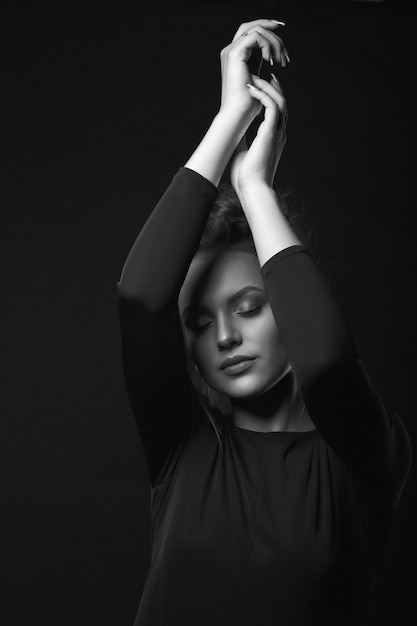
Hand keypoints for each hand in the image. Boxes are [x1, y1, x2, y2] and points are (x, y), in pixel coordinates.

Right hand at [219, 18, 287, 125]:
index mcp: (238, 56)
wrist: (238, 114)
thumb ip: (264, 65)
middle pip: (253, 25)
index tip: (284, 48)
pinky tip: (270, 60)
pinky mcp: (235, 54)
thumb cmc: (249, 104)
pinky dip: (267, 44)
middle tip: (284, 51)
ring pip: (257, 29)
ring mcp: (231, 51)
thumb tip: (279, 57)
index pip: (253, 32)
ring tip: (280, 60)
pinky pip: (255, 36)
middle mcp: (232, 50)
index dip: (269, 33)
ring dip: (273, 41)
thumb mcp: (260, 80)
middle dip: (273, 31)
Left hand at [230, 74, 286, 192]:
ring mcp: (277, 133)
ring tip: (254, 80)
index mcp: (274, 138)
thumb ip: (242, 141)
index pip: (277, 112)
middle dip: (273, 87)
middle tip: (260, 76)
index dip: (271, 97)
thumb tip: (233, 135)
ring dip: (267, 88)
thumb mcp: (243, 153)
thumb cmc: (247, 177)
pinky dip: (263, 95)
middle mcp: (279, 134)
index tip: (261, 87)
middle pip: (283, 103)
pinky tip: (252, 89)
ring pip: (280, 101)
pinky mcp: (271, 133)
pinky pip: (272, 106)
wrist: (253, 188)